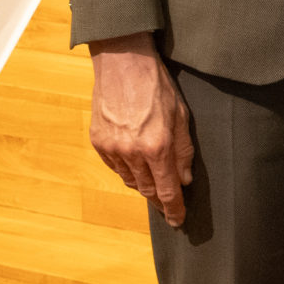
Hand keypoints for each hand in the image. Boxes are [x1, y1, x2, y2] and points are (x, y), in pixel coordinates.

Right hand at [87, 33, 194, 227]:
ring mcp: (112, 148)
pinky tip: (135, 160)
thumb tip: (185, 180)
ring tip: (154, 177)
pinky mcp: (98, 142)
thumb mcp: (181, 115)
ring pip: (130, 181)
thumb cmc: (156, 85)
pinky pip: (115, 167)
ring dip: (143, 183)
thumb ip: (184, 151)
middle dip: (160, 200)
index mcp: (157, 146)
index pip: (167, 191)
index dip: (174, 210)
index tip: (178, 221)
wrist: (122, 62)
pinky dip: (127, 169)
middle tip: (169, 205)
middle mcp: (132, 152)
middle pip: (147, 190)